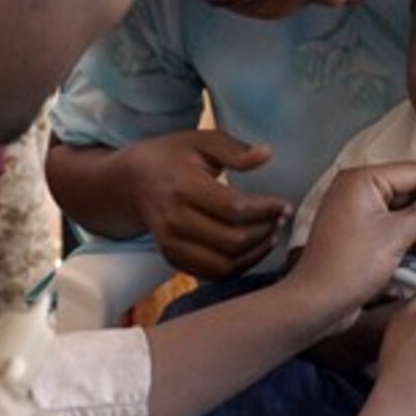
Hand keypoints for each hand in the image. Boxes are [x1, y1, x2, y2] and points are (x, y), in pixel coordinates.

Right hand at [123, 129, 291, 278]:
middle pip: (232, 240)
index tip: (284, 204)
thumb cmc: (173, 157)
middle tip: (281, 219)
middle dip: (264, 232)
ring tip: (270, 235)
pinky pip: (211, 274)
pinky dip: (237, 267)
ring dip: (255, 254)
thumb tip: (267, 154)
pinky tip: (252, 251)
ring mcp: (170, 243)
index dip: (266, 210)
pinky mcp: (172, 258)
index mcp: (184, 187)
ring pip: (223, 265)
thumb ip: (234, 149)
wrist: (131, 181)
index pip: (234, 209)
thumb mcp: (201, 141)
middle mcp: (174, 220)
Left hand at [286, 162, 415, 327]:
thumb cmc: (350, 266)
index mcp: (362, 181)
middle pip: (412, 191)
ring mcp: (359, 214)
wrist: (316, 303)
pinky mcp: (362, 237)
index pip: (415, 171)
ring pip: (406, 212)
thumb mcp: (396, 236)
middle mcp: (358, 192)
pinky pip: (396, 228)